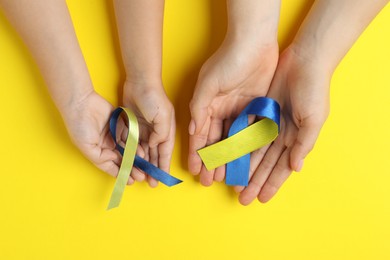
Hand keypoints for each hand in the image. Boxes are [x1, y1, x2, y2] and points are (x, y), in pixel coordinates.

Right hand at [62, 91, 138, 183]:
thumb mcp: (86, 146)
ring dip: (136, 157)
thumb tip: (113, 162)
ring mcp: (114, 134)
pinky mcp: (121, 124)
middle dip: (131, 168)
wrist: (81, 103)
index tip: (130, 181)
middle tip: (141, 176)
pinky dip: (136, 144)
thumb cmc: (79, 126)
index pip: (111, 165)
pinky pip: (131, 135)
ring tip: (144, 165)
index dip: (121, 173)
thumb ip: (100, 157)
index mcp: (97, 151)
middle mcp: (107, 144)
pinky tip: (142, 151)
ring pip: (128, 148)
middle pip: (122, 158)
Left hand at [123, 79, 174, 186]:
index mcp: (166, 131)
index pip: (164, 153)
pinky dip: (130, 151)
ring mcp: (144, 129)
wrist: (140, 81)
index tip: (160, 180)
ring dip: (140, 162)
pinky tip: (127, 160)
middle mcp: (156, 132)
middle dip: (151, 169)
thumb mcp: (163, 117)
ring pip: (142, 151)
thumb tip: (155, 146)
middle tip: (149, 183)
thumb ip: (162, 134)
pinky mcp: (132, 125)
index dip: (162, 167)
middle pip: (153, 155)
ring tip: (137, 175)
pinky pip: (131, 142)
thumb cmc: (154, 98)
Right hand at [189, 40, 278, 185]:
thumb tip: (192, 131)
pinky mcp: (257, 108)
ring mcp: (240, 111)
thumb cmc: (228, 60)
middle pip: (216, 142)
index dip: (197, 154)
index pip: (201, 135)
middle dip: (212, 161)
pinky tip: (247, 161)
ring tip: (228, 177)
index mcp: (208, 105)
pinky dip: (249, 147)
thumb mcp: (208, 84)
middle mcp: (222, 111)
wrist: (254, 42)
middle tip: (209, 181)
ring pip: (234, 140)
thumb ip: (199, 108)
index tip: (195, 171)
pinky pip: (252, 132)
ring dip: (230, 159)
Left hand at [237, 45, 330, 204]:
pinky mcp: (257, 109)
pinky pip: (243, 129)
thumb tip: (296, 169)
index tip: (260, 199)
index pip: (280, 168)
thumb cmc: (314, 90)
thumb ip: (304, 144)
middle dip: (253, 180)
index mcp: (295, 139)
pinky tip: (226, 154)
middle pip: (263, 163)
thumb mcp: (314, 119)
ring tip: (230, 181)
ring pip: (251, 149)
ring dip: (241, 165)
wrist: (304, 60)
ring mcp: (267, 122)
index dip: (271, 184)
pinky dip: (236, 142)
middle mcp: (280, 134)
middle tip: (241, 197)